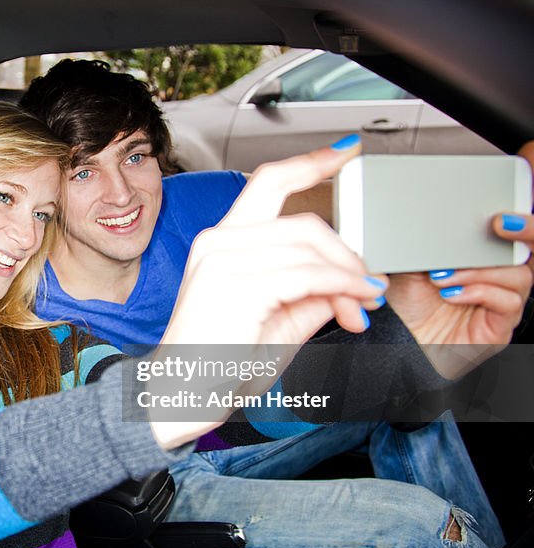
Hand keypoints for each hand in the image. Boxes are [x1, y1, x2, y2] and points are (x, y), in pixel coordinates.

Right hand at [152, 137, 386, 448]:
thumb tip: (352, 286)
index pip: (268, 183)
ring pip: (310, 248)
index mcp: (222, 242)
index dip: (310, 161)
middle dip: (346, 252)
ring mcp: (222, 262)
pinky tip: (354, 306)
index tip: (345, 149)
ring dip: (349, 276)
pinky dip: (341, 288)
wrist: (180, 397)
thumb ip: (312, 295)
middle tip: (368, 286)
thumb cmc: (218, 364)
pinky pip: (307, 275)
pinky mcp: (235, 286)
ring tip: (362, 305)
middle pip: (303, 221)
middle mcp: (218, 243)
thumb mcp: (277, 321)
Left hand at [384, 141, 533, 375]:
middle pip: (530, 245)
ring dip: (481, 269)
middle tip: (498, 221)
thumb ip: (418, 237)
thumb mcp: (407, 261)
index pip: (511, 226)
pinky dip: (480, 291)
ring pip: (519, 273)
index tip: (527, 169)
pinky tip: (453, 291)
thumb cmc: (404, 307)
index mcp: (480, 254)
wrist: (395, 349)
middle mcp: (497, 274)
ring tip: (445, 273)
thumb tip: (407, 205)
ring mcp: (503, 299)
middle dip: (523, 227)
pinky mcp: (501, 323)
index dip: (522, 205)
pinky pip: (508, 301)